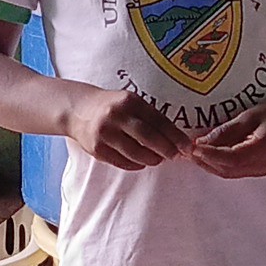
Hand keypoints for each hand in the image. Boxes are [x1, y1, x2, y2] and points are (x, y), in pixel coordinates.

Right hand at [65, 84, 190, 170]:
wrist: (78, 110)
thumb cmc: (112, 107)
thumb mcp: (131, 103)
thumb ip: (150, 117)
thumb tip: (176, 139)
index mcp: (129, 101)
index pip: (159, 120)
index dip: (176, 136)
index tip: (187, 146)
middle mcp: (116, 116)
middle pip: (149, 138)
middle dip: (167, 150)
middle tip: (176, 156)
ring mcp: (105, 133)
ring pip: (136, 154)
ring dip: (152, 159)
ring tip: (158, 159)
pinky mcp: (97, 149)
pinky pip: (123, 162)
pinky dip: (136, 164)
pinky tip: (141, 162)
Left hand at [189, 98, 265, 178]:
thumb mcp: (250, 116)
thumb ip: (227, 130)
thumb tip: (203, 140)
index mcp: (261, 151)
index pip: (229, 159)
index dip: (209, 155)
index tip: (193, 147)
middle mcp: (261, 165)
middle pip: (226, 170)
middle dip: (205, 162)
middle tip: (188, 151)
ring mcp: (261, 169)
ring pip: (229, 173)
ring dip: (210, 165)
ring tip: (195, 153)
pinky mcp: (260, 168)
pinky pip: (235, 171)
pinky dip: (220, 164)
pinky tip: (210, 155)